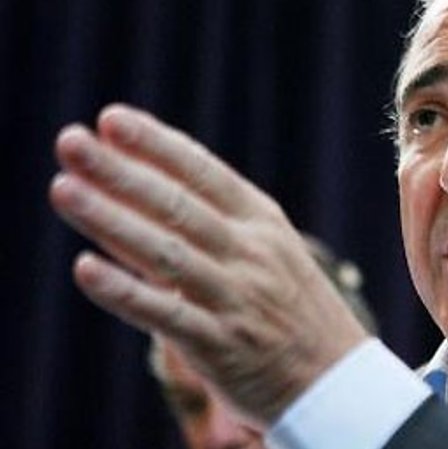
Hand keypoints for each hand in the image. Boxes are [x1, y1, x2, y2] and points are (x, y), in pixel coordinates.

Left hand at [49, 104, 368, 425]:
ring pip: (167, 253)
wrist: (334, 377)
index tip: (112, 119)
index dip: (157, 145)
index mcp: (263, 222)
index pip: (205, 172)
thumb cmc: (286, 307)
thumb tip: (125, 189)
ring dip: (112, 219)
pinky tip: (86, 269)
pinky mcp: (221, 345)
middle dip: (121, 172)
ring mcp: (238, 298)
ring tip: (64, 190)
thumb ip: (201, 224)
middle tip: (71, 141)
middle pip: (179, 205)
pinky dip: (126, 292)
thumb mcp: (262, 252)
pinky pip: (167, 314)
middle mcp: (252, 253)